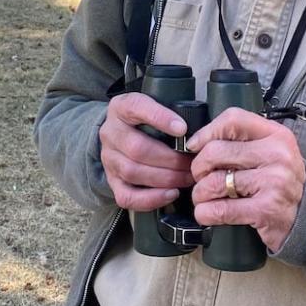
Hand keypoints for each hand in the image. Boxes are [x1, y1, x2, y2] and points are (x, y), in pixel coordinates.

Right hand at [99, 93, 195, 210]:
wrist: (120, 134)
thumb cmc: (144, 121)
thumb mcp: (153, 106)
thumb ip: (170, 113)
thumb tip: (197, 132)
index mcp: (121, 107)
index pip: (136, 107)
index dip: (160, 118)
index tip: (182, 128)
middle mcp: (110, 132)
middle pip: (137, 148)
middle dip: (170, 159)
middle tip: (192, 163)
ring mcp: (108, 159)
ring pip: (133, 172)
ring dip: (165, 179)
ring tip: (186, 178)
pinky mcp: (112, 181)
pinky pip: (127, 196)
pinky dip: (151, 198)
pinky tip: (170, 194)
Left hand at [186, 108, 305, 251]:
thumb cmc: (280, 181)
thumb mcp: (271, 151)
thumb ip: (243, 141)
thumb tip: (197, 142)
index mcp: (276, 135)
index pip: (233, 119)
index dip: (206, 131)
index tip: (196, 145)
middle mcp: (277, 155)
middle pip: (215, 151)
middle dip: (198, 167)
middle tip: (200, 177)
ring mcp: (273, 182)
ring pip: (214, 182)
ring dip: (200, 193)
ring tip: (204, 197)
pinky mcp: (266, 210)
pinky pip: (220, 209)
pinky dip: (205, 212)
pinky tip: (206, 213)